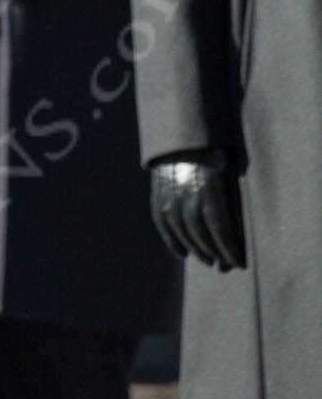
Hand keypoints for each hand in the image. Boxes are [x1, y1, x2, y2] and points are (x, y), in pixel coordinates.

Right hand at [149, 151, 245, 270]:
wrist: (186, 133)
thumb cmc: (218, 154)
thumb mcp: (231, 173)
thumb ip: (235, 203)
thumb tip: (241, 238)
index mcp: (209, 183)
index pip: (219, 225)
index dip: (229, 248)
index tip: (240, 263)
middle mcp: (186, 188)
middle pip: (198, 230)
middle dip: (213, 251)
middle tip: (224, 265)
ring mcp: (168, 190)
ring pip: (180, 229)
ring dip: (194, 249)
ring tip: (207, 260)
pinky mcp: (157, 191)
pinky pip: (162, 222)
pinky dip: (171, 240)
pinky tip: (182, 254)